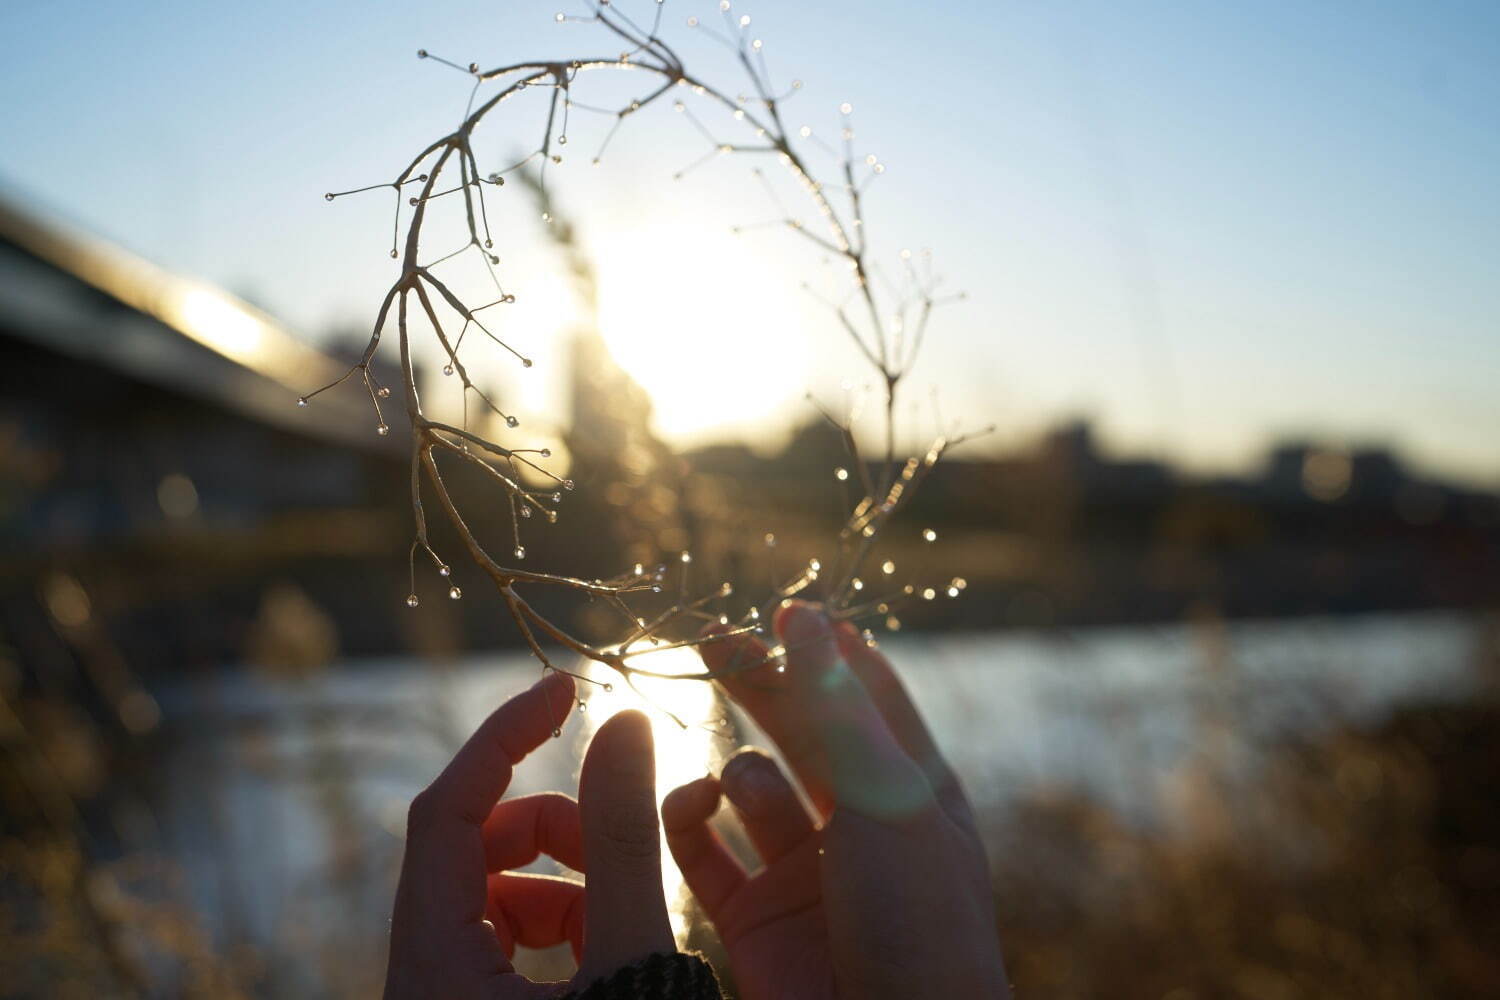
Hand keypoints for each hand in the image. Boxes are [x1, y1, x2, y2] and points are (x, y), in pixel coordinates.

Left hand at [384, 671, 674, 998]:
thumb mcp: (628, 955)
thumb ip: (623, 844)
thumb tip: (625, 725)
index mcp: (433, 969)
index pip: (444, 811)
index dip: (504, 737)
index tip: (563, 688)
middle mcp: (418, 983)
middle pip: (471, 851)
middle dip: (555, 831)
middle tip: (619, 847)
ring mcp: (440, 998)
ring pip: (492, 896)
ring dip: (567, 888)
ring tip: (623, 924)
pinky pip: (500, 942)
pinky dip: (562, 930)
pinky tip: (607, 957)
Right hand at [662, 602, 1008, 999]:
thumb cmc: (916, 920)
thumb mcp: (886, 798)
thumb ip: (838, 706)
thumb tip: (807, 616)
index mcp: (915, 792)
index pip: (871, 699)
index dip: (830, 652)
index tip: (786, 609)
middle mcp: (859, 827)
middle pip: (802, 732)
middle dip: (761, 684)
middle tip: (712, 638)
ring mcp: (803, 873)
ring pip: (748, 786)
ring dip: (738, 770)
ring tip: (746, 788)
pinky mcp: (751, 918)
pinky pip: (703, 849)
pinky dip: (689, 817)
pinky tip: (696, 804)